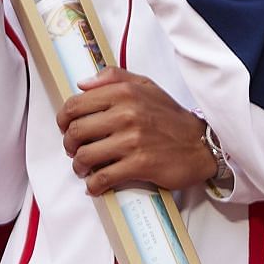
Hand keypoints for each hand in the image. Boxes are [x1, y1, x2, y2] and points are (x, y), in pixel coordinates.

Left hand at [55, 68, 215, 194]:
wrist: (201, 144)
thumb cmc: (170, 117)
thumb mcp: (146, 86)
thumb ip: (114, 78)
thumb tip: (82, 84)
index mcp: (124, 92)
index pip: (75, 105)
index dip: (63, 120)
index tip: (65, 128)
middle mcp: (126, 114)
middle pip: (75, 132)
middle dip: (69, 145)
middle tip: (74, 151)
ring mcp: (132, 140)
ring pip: (85, 156)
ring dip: (79, 166)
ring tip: (84, 168)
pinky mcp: (139, 165)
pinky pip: (103, 177)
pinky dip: (94, 185)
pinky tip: (96, 185)